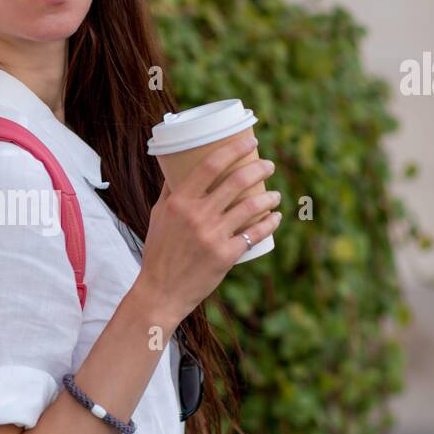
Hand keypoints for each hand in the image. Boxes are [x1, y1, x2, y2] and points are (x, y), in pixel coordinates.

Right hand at [137, 131, 281, 326]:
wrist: (161, 291)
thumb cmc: (159, 251)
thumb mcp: (158, 216)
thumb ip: (170, 192)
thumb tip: (177, 168)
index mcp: (179, 202)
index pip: (210, 166)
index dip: (234, 149)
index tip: (250, 142)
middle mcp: (197, 216)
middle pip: (237, 181)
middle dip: (259, 168)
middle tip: (268, 166)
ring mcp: (213, 236)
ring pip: (251, 206)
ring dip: (269, 196)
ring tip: (274, 194)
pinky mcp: (226, 255)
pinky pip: (255, 234)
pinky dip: (270, 223)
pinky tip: (276, 217)